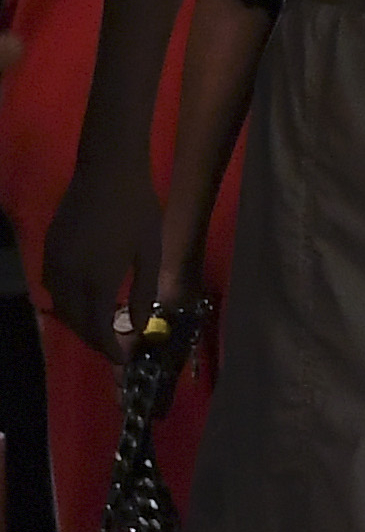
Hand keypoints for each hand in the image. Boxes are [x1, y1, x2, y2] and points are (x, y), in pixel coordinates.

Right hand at [46, 149, 157, 356]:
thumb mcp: (149, 252)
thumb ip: (142, 291)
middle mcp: (68, 276)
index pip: (96, 328)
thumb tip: (136, 324)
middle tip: (115, 346)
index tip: (122, 360)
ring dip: (79, 321)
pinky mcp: (48, 249)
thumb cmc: (138, 209)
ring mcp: (53, 262)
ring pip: (60, 306)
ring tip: (103, 325)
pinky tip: (86, 299)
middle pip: (75, 321)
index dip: (108, 349)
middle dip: (93, 338)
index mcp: (97, 280)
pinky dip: (67, 301)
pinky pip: (52, 286)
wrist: (108, 171)